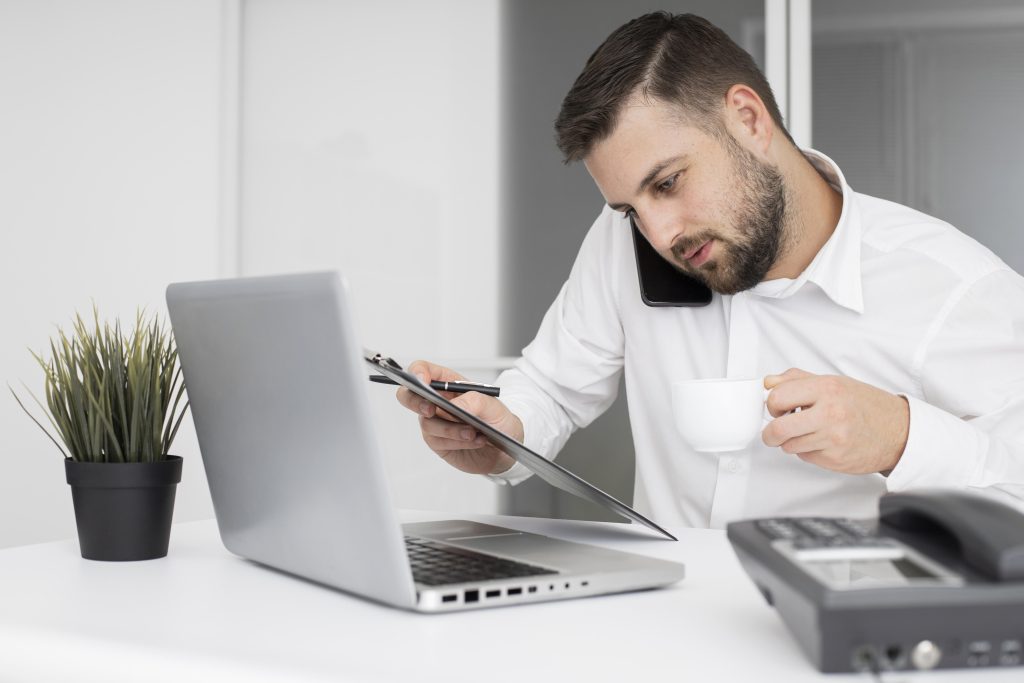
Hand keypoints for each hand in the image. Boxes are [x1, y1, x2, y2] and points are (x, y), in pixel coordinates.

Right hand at [395, 360, 520, 475]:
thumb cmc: (498, 420)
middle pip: (410, 396)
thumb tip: (456, 406)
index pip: (423, 371)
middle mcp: (438, 402)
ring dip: (450, 429)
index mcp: (449, 384)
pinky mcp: (439, 442)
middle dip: (416, 402)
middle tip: (431, 410)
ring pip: (427, 424)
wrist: (505, 449)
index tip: (422, 381)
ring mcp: (436, 422)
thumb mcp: (494, 406)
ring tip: (473, 432)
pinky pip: (438, 441)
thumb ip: (476, 401)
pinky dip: (457, 442)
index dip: (417, 373)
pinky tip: (475, 441)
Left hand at [762, 368, 908, 474]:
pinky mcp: (836, 459)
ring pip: (789, 446)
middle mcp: (831, 413)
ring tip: (808, 433)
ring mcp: (834, 438)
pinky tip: (823, 442)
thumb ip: (797, 379)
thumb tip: (768, 382)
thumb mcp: (834, 382)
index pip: (777, 397)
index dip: (772, 404)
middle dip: (770, 433)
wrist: (899, 431)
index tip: (777, 408)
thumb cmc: (866, 405)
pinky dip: (808, 451)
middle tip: (773, 432)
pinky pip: (806, 457)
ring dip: (792, 442)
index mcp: (827, 388)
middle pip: (778, 429)